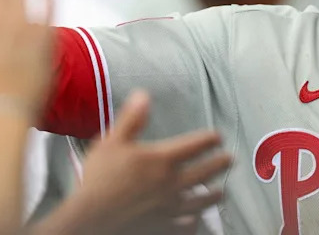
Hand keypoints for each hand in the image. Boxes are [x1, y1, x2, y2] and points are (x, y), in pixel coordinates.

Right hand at [71, 91, 231, 234]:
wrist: (89, 219)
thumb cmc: (98, 180)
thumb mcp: (111, 141)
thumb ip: (131, 118)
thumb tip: (143, 96)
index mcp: (162, 160)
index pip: (195, 145)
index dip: (210, 139)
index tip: (217, 137)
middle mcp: (171, 184)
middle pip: (204, 172)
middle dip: (219, 164)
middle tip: (229, 160)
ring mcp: (169, 207)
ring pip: (200, 201)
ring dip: (213, 195)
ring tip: (221, 191)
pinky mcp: (162, 226)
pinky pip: (184, 225)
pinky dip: (193, 222)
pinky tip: (196, 220)